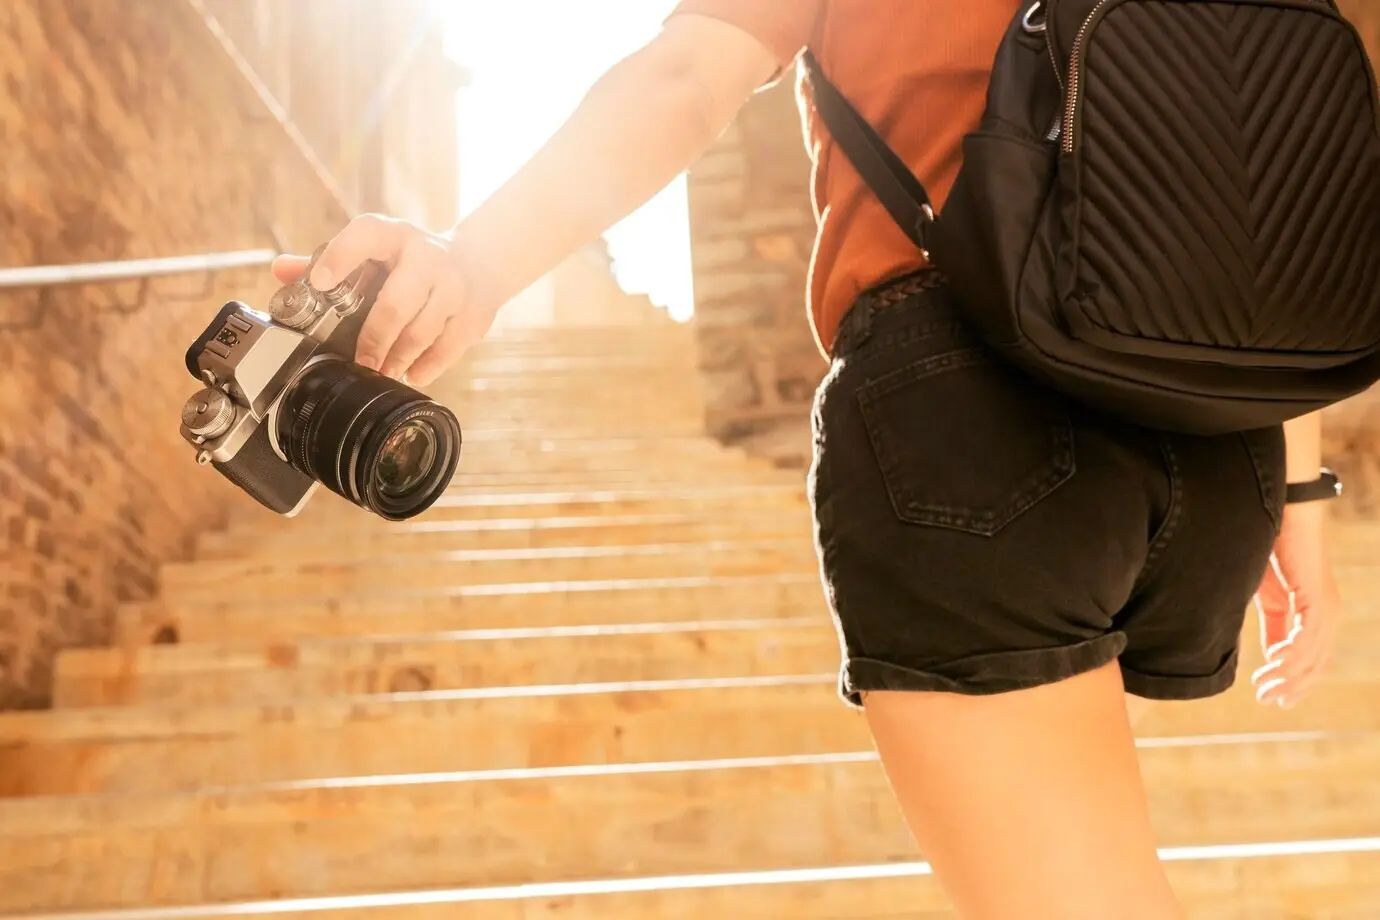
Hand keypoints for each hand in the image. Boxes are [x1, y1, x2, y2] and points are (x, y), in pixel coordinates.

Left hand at [270, 214, 492, 386]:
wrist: (479, 262)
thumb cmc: (411, 260)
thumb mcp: (377, 249)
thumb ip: (333, 259)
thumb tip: (281, 270)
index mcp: (394, 235)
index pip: (366, 235)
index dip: (342, 256)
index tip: (320, 281)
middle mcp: (428, 256)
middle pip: (397, 302)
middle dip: (375, 338)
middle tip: (360, 362)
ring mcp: (455, 286)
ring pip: (423, 330)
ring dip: (399, 358)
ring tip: (383, 372)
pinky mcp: (474, 314)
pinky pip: (449, 348)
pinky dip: (428, 366)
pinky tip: (412, 374)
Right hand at [1250, 502, 1342, 708]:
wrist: (1278, 515)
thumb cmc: (1269, 552)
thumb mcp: (1269, 599)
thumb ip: (1273, 627)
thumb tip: (1273, 657)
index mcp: (1317, 617)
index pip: (1313, 662)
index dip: (1294, 684)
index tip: (1271, 700)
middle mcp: (1328, 616)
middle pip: (1317, 665)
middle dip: (1292, 687)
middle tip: (1266, 701)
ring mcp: (1325, 608)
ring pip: (1313, 656)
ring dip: (1288, 677)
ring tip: (1265, 689)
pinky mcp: (1316, 598)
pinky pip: (1307, 636)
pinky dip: (1291, 654)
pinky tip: (1273, 665)